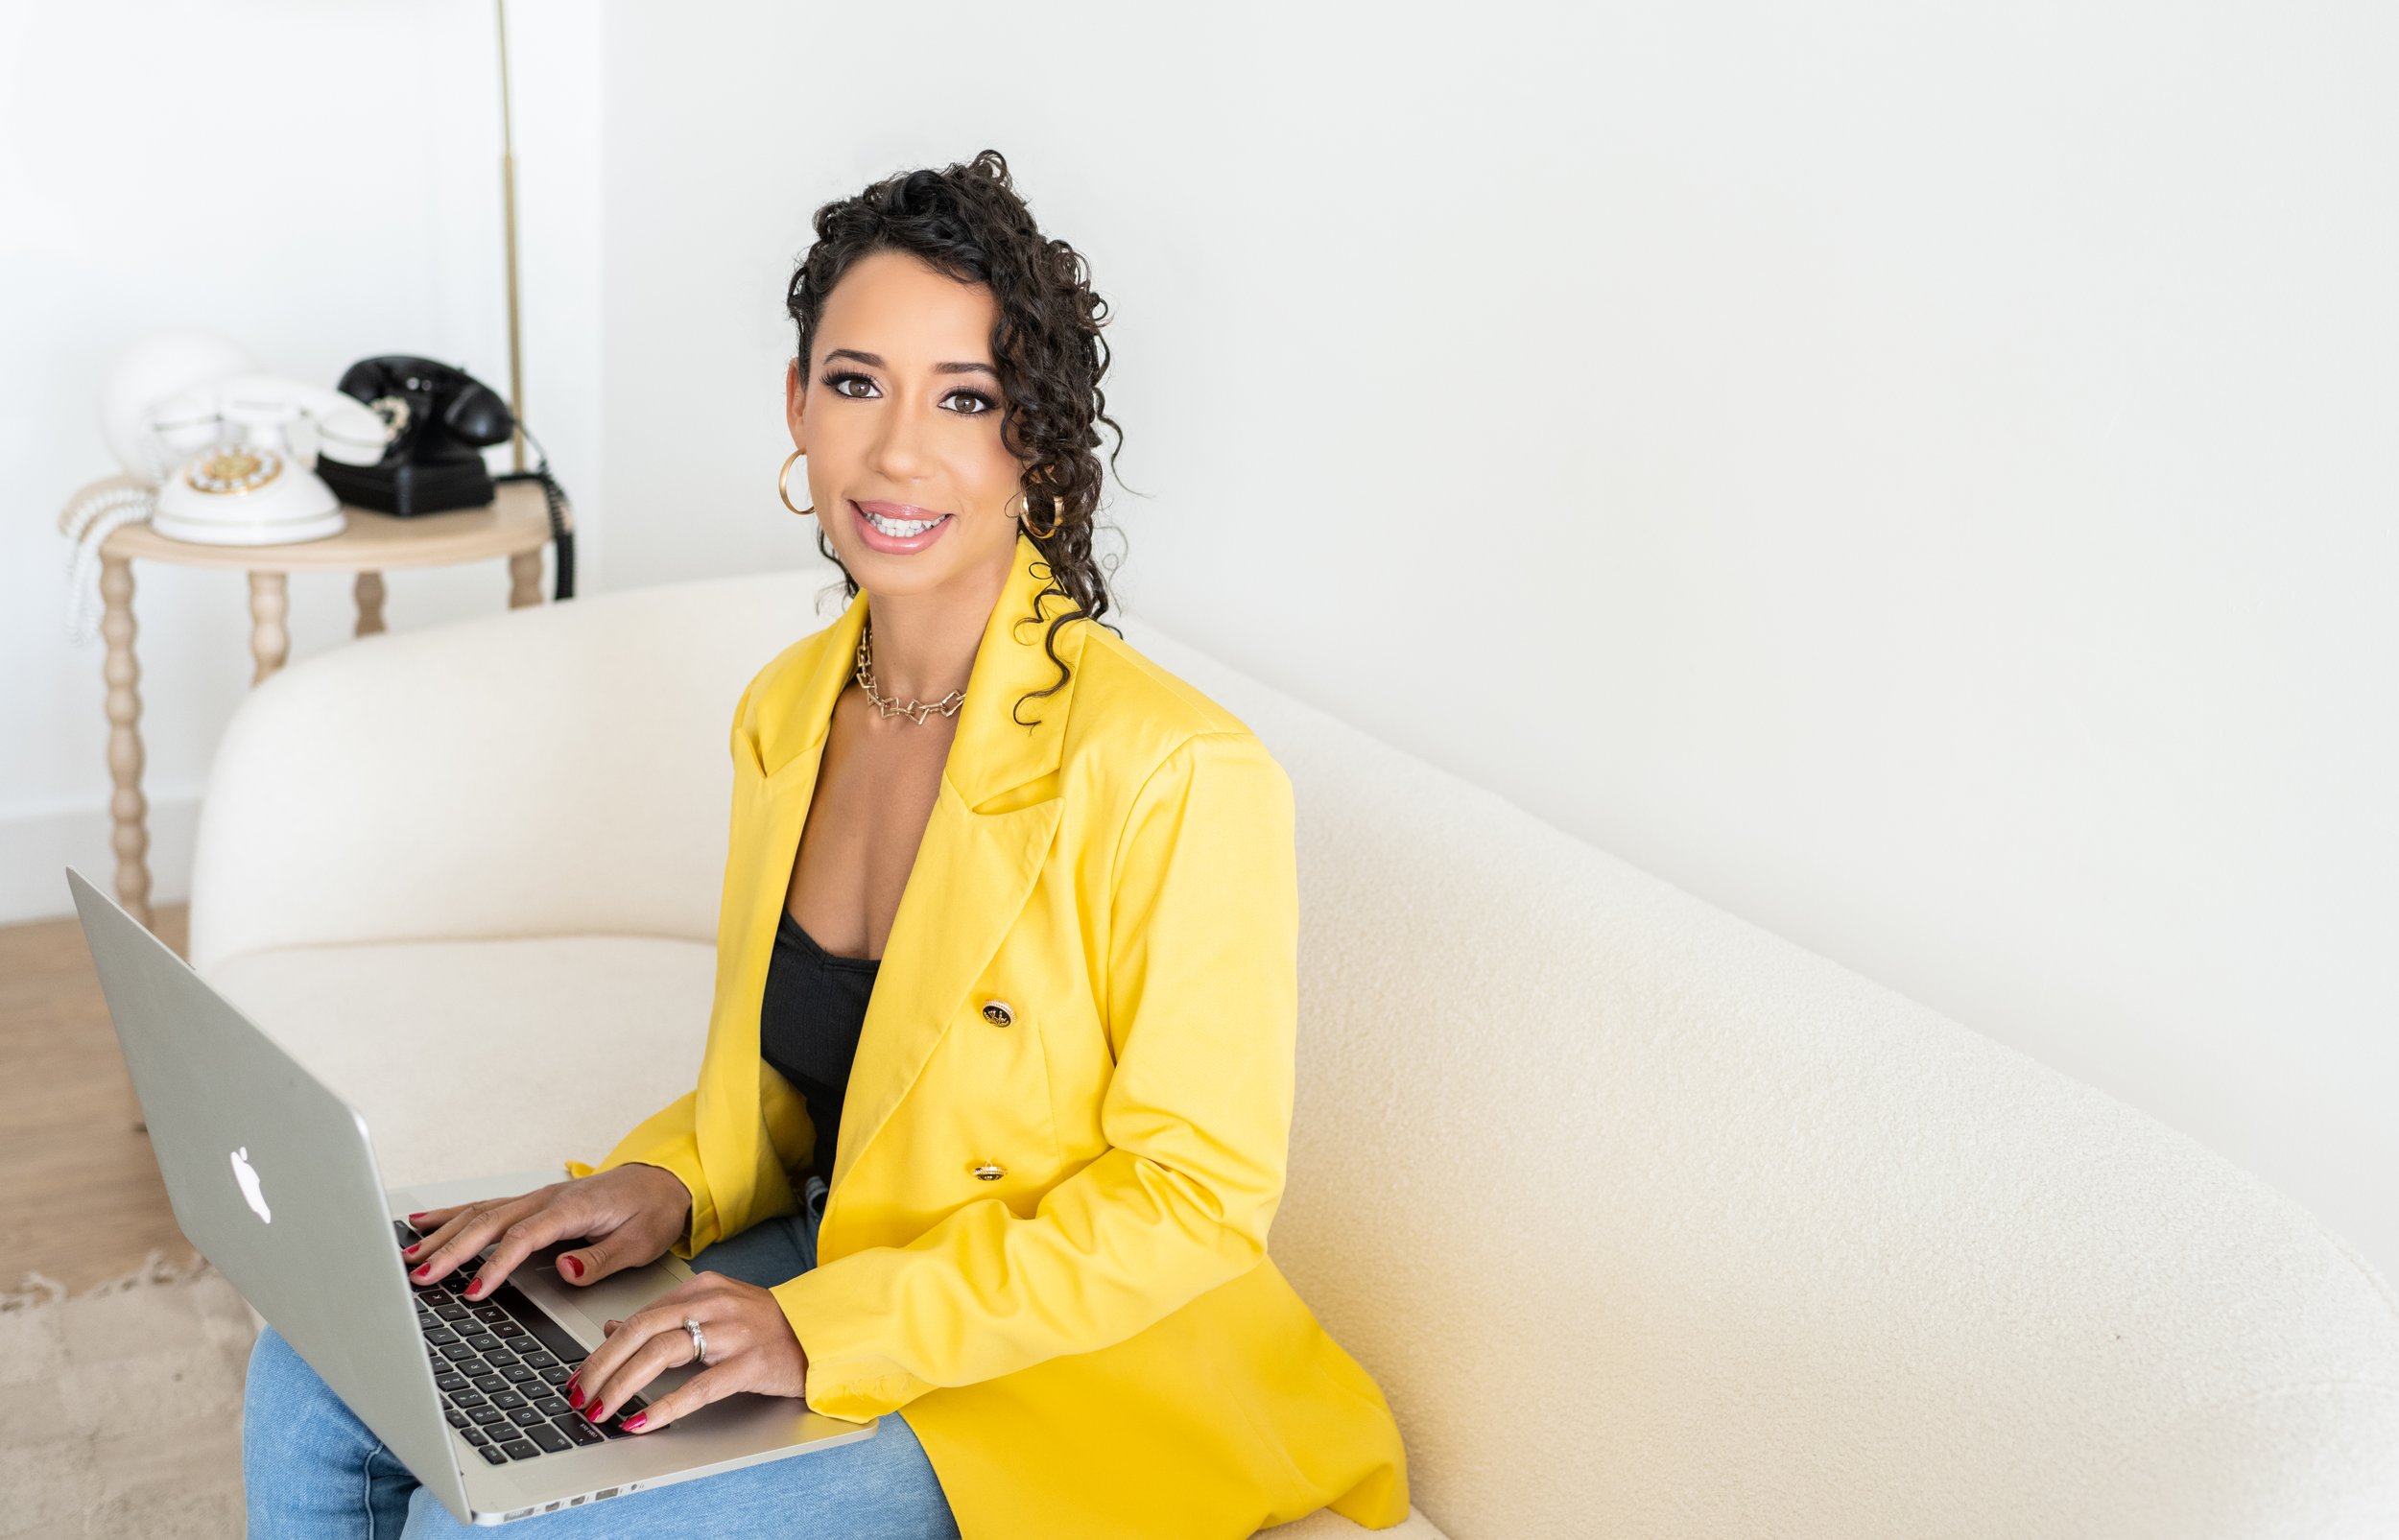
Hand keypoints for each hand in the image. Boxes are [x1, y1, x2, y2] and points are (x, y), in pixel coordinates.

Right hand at [400, 1163, 692, 1300]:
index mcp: (573, 1209)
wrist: (664, 1180)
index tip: (472, 1290)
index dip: (495, 1264)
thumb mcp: (641, 1241)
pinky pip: (486, 1207)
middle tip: (419, 1276)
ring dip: (443, 1235)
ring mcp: (537, 1198)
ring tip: (409, 1256)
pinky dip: (452, 1215)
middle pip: (489, 1223)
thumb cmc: (653, 1211)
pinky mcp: (533, 1202)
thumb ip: (602, 1259)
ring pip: (480, 1213)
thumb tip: (565, 1270)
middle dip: (451, 1250)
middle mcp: (548, 1199)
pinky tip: (423, 1222)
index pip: (524, 1238)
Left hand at [564, 1271, 808, 1433]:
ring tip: (601, 1409)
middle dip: (601, 1366)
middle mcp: (715, 1303)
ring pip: (661, 1354)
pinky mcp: (750, 1363)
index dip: (603, 1348)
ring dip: (622, 1385)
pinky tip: (642, 1421)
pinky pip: (698, 1387)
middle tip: (579, 1394)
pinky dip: (664, 1406)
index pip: (640, 1315)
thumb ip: (667, 1317)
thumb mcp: (715, 1310)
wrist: (824, 1334)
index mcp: (704, 1288)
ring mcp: (733, 1332)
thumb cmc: (769, 1327)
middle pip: (641, 1331)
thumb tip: (613, 1327)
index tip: (581, 1375)